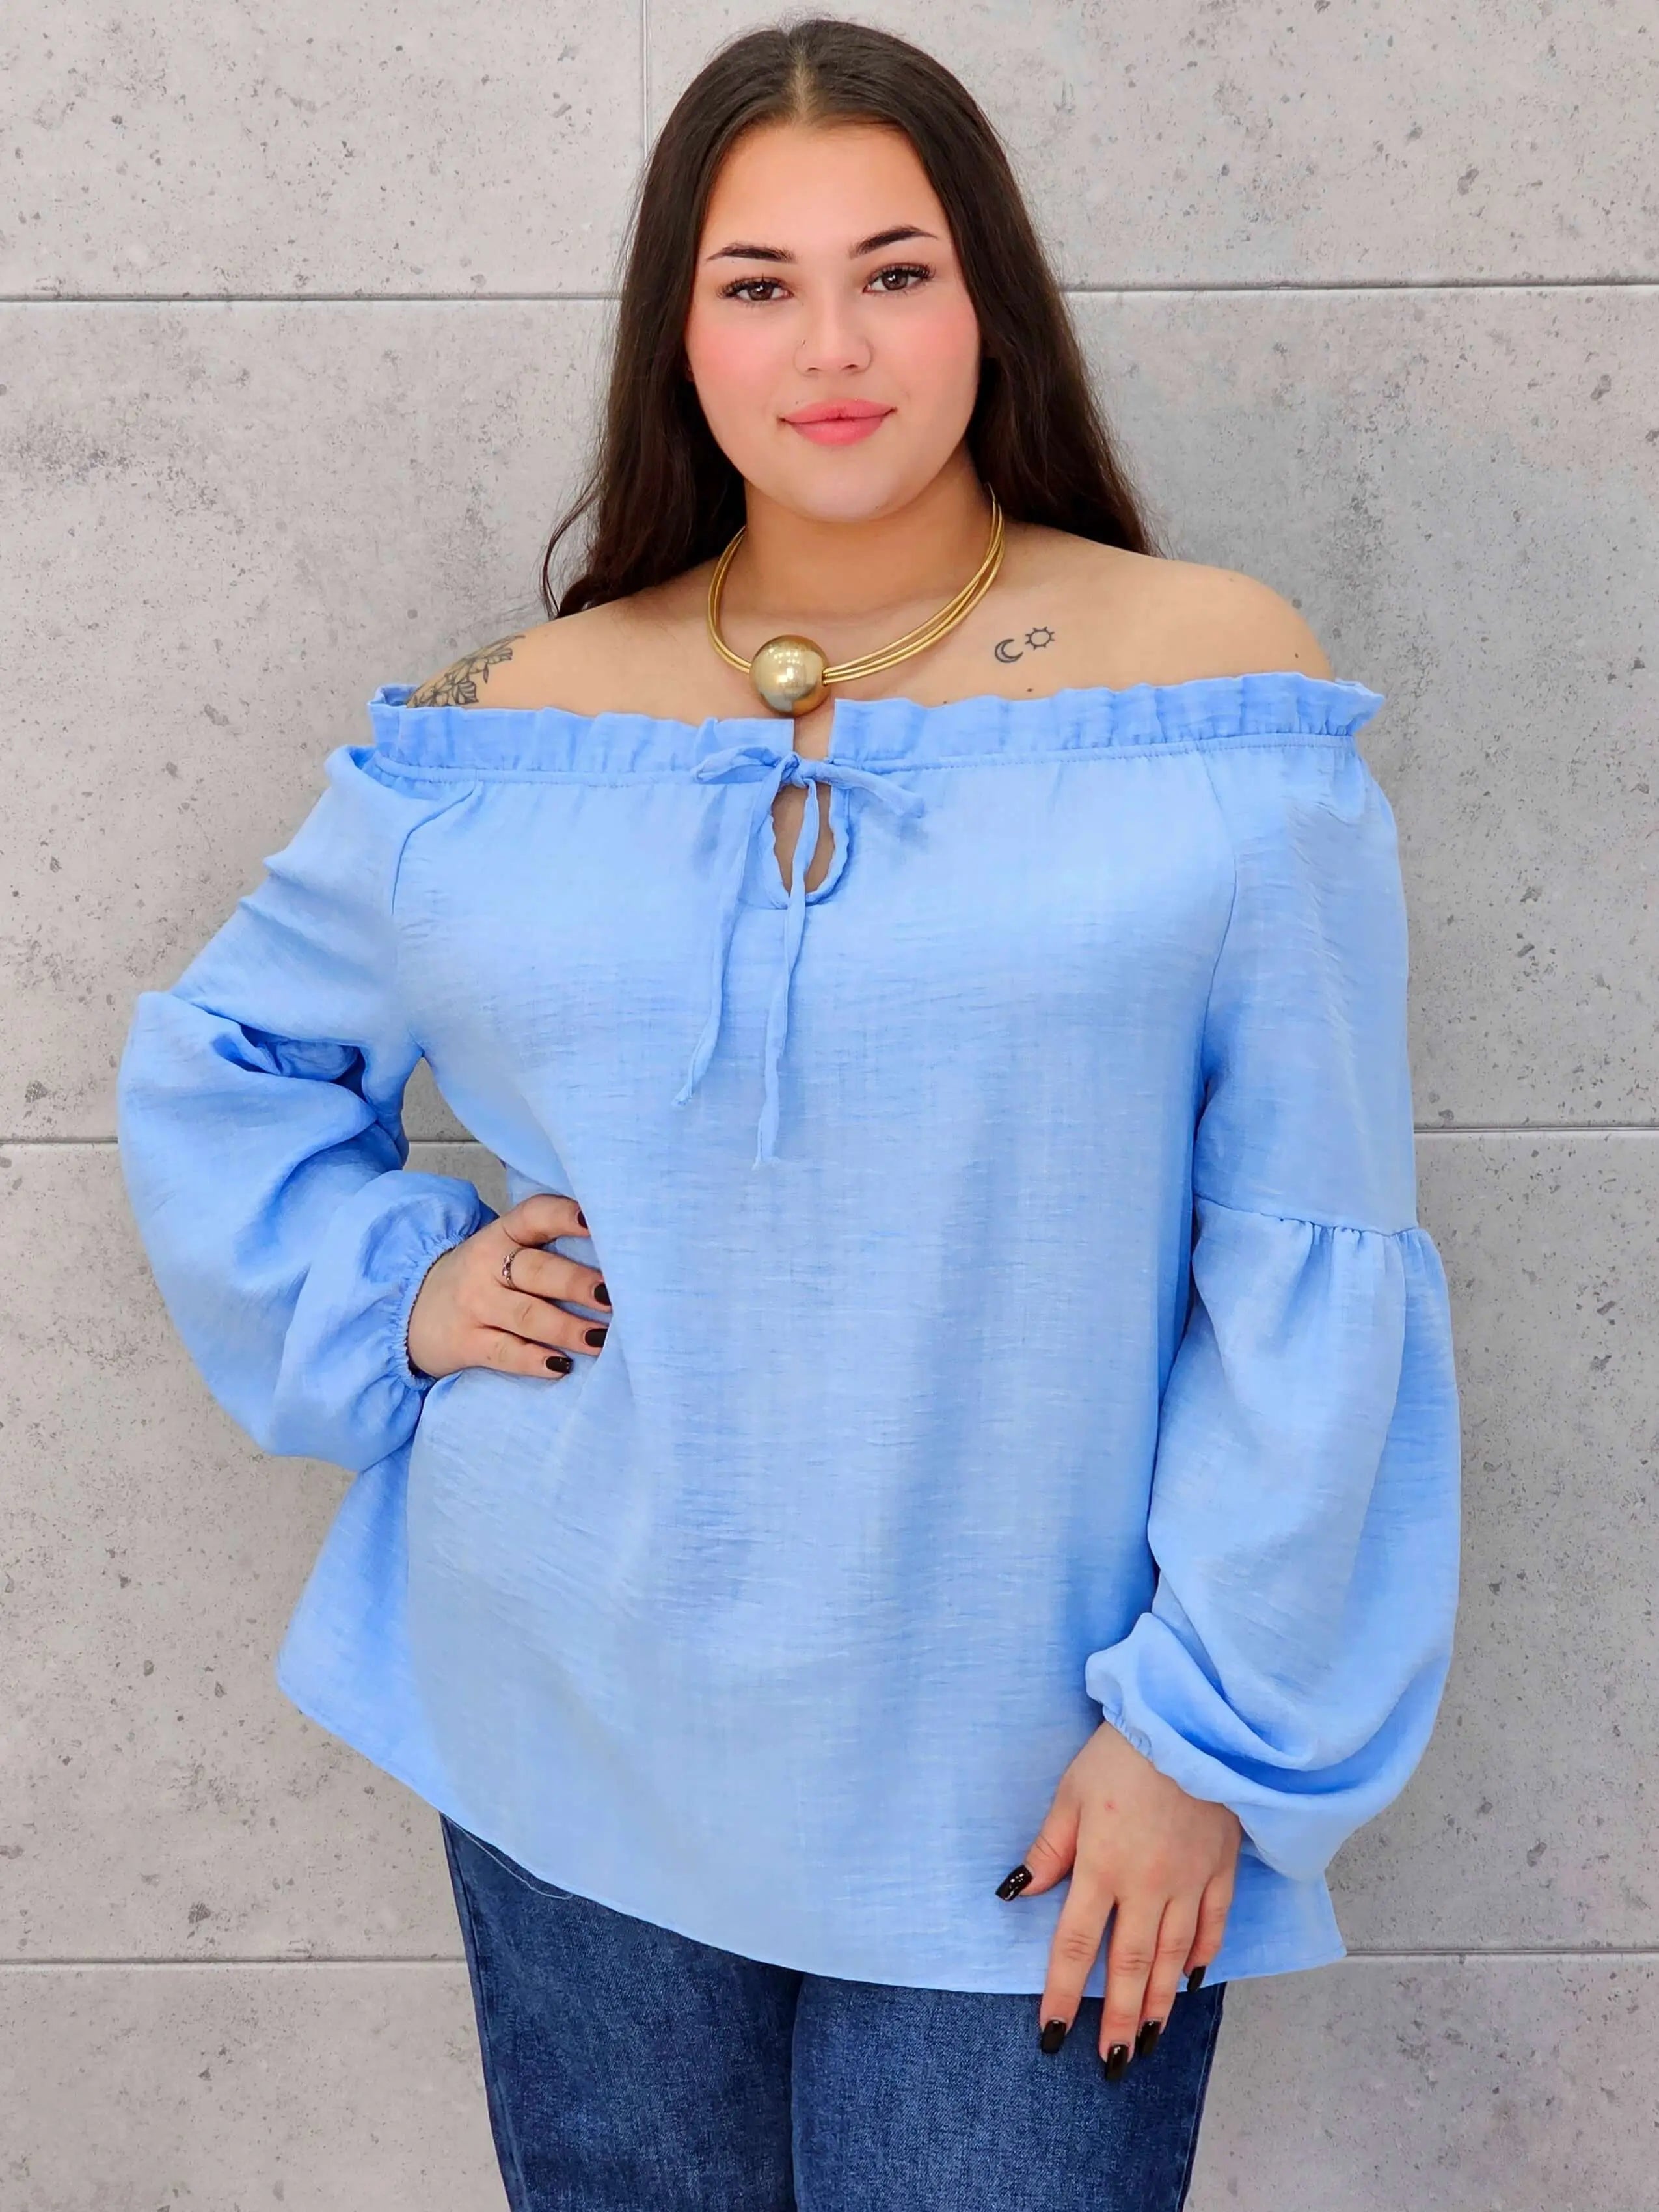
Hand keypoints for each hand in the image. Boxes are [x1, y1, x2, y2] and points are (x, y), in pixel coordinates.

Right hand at [406, 1192, 608, 1382]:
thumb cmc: (479, 1280)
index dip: (564, 1216)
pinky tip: (561, 1366)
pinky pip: (505, 1352)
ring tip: (601, 1338)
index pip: (534, 1215)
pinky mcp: (465, 1343)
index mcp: (501, 1235)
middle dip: (577, 1283)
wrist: (409, 1311)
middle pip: (537, 1270)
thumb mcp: (500, 1252)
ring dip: (567, 1327)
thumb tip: (615, 1261)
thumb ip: (543, 1249)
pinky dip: (534, 1360)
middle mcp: (486, 1266)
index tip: (595, 1221)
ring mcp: (474, 1305)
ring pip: (526, 1315)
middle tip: (613, 1297)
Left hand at [999, 1719, 1240, 2074]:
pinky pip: (1214, 1924)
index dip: (1063, 1994)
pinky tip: (1193, 1980)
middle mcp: (1148, 1886)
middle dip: (1120, 2019)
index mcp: (1102, 1867)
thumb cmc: (1120, 1754)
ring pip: (1174, 1956)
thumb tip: (1018, 1893)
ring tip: (1150, 2040)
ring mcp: (1190, 1881)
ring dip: (1160, 2003)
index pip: (1077, 1945)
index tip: (1053, 2035)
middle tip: (1112, 2062)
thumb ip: (1049, 1848)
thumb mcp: (1069, 1793)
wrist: (1191, 1725)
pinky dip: (1203, 1955)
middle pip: (1131, 1966)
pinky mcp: (1221, 1867)